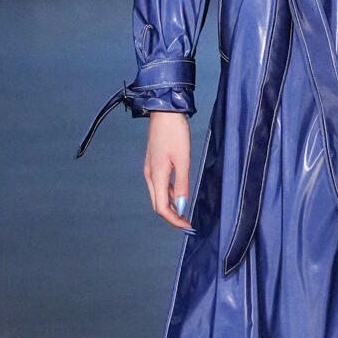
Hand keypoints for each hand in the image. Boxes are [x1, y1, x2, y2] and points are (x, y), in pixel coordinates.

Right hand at [144, 110, 194, 230]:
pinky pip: (160, 185)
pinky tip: (180, 193)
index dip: (174, 220)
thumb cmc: (175, 132)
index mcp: (156, 175)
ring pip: (158, 195)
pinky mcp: (153, 162)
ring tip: (185, 211)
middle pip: (157, 204)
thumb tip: (182, 206)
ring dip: (170, 205)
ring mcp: (150, 168)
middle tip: (187, 223)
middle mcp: (150, 174)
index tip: (187, 226)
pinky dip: (169, 193)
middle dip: (172, 216)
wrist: (164, 111)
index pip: (161, 208)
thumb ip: (182, 184)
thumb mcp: (183, 159)